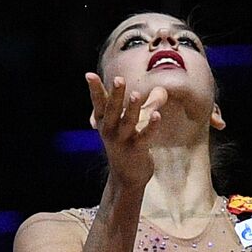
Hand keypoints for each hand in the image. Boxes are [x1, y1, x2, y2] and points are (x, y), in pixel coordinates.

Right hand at [85, 73, 168, 188]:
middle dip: (116, 95)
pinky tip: (158, 115)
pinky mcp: (136, 150)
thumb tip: (162, 89)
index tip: (89, 75)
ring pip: (127, 122)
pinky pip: (144, 137)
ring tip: (135, 94)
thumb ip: (149, 105)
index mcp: (105, 122)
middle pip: (112, 110)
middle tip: (118, 79)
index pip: (99, 103)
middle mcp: (110, 130)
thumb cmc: (129, 145)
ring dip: (131, 108)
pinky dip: (151, 127)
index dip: (95, 89)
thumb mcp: (135, 123)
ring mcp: (122, 141)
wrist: (127, 177)